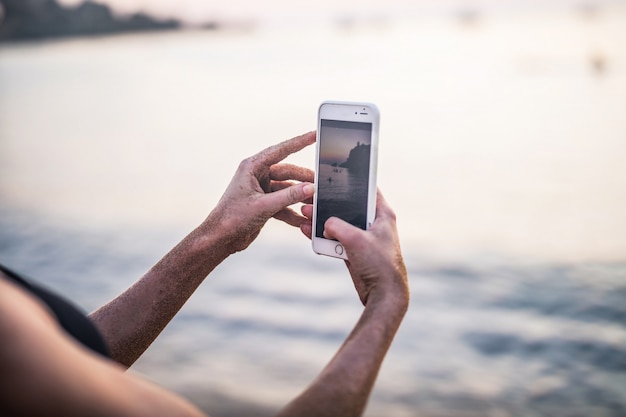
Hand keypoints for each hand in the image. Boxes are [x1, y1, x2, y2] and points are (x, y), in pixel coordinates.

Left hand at [205, 131, 315, 253]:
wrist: (220, 238)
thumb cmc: (232, 218)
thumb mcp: (264, 206)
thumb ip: (288, 196)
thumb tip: (309, 187)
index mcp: (252, 167)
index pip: (281, 150)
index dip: (300, 141)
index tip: (315, 134)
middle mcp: (257, 175)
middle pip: (288, 172)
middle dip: (304, 179)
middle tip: (320, 184)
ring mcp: (261, 189)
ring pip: (287, 189)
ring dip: (300, 198)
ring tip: (314, 205)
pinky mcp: (264, 203)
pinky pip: (283, 204)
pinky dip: (293, 212)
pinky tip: (303, 220)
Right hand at [301, 190, 408, 307]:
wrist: (383, 295)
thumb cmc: (378, 264)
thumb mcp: (355, 239)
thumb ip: (336, 225)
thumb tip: (325, 224)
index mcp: (382, 214)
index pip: (367, 189)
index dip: (351, 181)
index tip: (333, 174)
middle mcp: (373, 224)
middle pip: (347, 206)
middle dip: (327, 203)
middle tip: (310, 196)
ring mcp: (363, 239)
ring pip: (339, 224)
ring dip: (321, 220)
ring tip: (304, 213)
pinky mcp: (354, 252)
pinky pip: (335, 240)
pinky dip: (322, 236)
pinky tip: (307, 231)